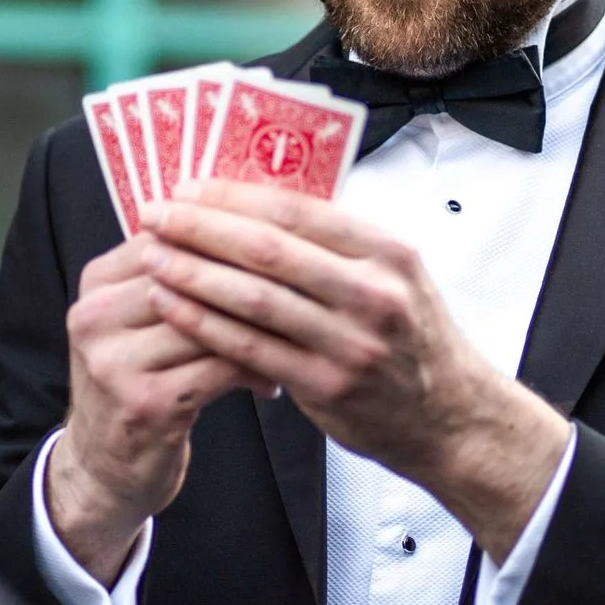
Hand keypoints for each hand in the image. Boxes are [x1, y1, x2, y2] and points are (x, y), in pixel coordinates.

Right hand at [48, 236, 269, 583]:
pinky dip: (254, 371)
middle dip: (254, 281)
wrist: (102, 468)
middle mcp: (97, 316)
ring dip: (261, 330)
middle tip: (306, 286)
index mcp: (98, 282)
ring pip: (211, 322)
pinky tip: (272, 381)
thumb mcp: (140, 322)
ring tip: (297, 335)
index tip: (283, 246)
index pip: (173, 236)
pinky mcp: (144, 403)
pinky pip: (219, 369)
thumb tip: (257, 226)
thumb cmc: (139, 383)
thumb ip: (180, 277)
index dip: (232, 237)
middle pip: (192, 276)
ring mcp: (115, 362)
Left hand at [136, 182, 569, 561]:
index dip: (234, 196)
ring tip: (152, 257)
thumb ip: (337, 244)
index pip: (298, 209)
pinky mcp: (328, 386)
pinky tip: (174, 306)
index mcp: (387, 251)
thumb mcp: (395, 276)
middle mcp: (373, 293)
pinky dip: (207, 324)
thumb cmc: (410, 339)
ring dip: (194, 274)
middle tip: (155, 215)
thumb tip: (255, 203)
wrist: (451, 418)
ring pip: (255, 299)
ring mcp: (351, 343)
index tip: (187, 186)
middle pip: (269, 250)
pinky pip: (252, 349)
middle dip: (202, 228)